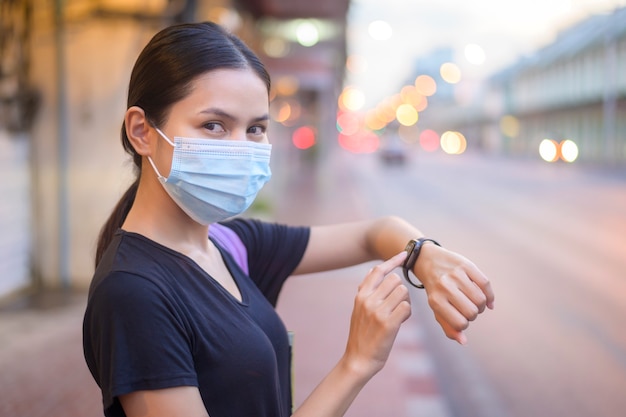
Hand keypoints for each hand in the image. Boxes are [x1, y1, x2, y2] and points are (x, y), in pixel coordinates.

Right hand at [343, 251, 411, 377]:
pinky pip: (407, 308)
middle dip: (401, 291)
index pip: (378, 270)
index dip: (393, 260)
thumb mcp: (358, 309)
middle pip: (395, 280)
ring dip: (405, 302)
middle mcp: (368, 300)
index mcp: (360, 295)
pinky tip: (400, 322)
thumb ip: (365, 291)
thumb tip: (371, 271)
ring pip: (403, 292)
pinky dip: (407, 314)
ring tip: (398, 314)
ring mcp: (377, 311)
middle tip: (397, 304)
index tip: (404, 253)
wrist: (358, 359)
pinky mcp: (388, 323)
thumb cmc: (361, 334)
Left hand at [415, 243, 494, 343]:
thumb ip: (448, 326)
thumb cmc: (435, 289)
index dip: (464, 324)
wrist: (428, 260)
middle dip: (474, 314)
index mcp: (436, 300)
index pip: (460, 323)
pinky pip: (485, 284)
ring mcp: (456, 275)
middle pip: (472, 312)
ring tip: (475, 302)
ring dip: (482, 305)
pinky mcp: (466, 265)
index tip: (461, 318)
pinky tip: (486, 298)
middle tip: (469, 308)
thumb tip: (464, 342)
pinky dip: (489, 294)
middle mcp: (445, 287)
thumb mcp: (436, 308)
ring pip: (480, 299)